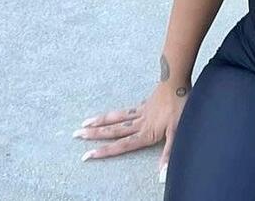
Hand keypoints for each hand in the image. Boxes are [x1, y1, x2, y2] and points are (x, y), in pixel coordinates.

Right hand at [73, 81, 190, 181]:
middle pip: (113, 131)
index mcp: (145, 133)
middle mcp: (139, 123)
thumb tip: (161, 174)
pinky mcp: (144, 103)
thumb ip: (168, 152)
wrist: (176, 81)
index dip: (104, 151)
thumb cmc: (179, 106)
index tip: (87, 155)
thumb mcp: (177, 131)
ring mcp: (140, 112)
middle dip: (94, 135)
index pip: (121, 145)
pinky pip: (127, 110)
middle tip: (75, 135)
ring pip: (116, 119)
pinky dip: (117, 113)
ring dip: (100, 122)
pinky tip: (112, 114)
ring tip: (84, 123)